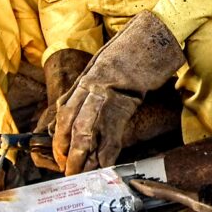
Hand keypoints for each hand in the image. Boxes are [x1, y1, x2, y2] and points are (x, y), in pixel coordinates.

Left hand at [51, 12, 184, 174]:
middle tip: (68, 171)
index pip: (64, 113)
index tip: (60, 154)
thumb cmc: (133, 50)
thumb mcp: (106, 66)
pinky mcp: (124, 104)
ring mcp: (105, 95)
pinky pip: (111, 136)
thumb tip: (82, 109)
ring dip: (81, 157)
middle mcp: (90, 88)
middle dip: (67, 152)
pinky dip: (107, 155)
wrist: (152, 37)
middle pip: (71, 126)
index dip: (59, 137)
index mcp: (86, 79)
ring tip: (80, 174)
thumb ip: (92, 86)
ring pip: (85, 133)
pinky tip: (104, 166)